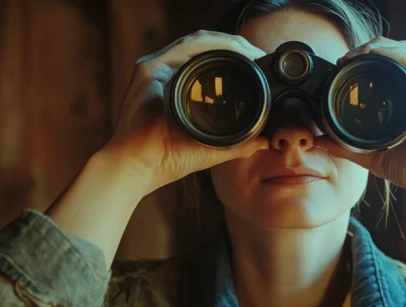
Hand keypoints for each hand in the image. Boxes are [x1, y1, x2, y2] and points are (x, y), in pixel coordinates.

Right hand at [102, 30, 269, 195]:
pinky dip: (211, 44)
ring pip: (197, 42)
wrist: (139, 167)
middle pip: (203, 47)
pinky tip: (232, 49)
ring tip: (250, 50)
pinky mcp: (148, 69)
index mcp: (175, 87)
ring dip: (227, 41)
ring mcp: (155, 69)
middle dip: (234, 45)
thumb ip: (239, 143)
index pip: (207, 60)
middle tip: (258, 53)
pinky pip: (185, 47)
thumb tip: (266, 141)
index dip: (234, 56)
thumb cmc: (168, 160)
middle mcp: (165, 73)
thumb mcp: (212, 149)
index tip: (258, 63)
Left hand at [314, 37, 405, 213]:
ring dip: (381, 48)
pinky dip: (399, 56)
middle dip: (370, 50)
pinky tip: (379, 55)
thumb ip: (349, 148)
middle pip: (400, 55)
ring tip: (356, 53)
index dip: (367, 61)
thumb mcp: (378, 159)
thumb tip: (318, 142)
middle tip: (344, 57)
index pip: (392, 69)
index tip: (341, 66)